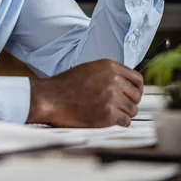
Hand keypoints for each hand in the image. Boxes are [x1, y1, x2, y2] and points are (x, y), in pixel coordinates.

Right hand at [27, 59, 142, 126]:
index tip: (134, 94)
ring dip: (124, 113)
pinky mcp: (108, 114)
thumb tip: (125, 83)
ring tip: (112, 112)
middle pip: (136, 95)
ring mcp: (112, 97)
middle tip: (121, 106)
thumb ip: (109, 74)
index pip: (137, 78)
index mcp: (110, 66)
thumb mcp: (90, 69)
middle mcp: (114, 80)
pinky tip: (110, 119)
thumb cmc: (67, 84)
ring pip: (132, 109)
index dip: (137, 88)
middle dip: (130, 102)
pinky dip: (120, 122)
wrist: (53, 97)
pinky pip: (126, 121)